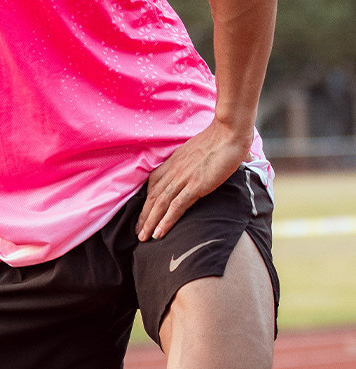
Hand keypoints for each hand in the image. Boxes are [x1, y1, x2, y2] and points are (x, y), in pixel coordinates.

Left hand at [136, 119, 253, 241]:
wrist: (230, 130)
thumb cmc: (222, 137)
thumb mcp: (202, 148)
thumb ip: (199, 160)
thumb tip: (213, 165)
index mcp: (175, 161)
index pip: (154, 183)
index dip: (147, 199)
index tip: (144, 212)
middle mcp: (174, 170)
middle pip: (153, 196)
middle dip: (144, 216)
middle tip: (138, 231)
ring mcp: (183, 178)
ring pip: (160, 204)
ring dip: (150, 223)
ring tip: (143, 237)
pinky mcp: (196, 186)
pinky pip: (176, 207)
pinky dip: (166, 221)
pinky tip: (159, 234)